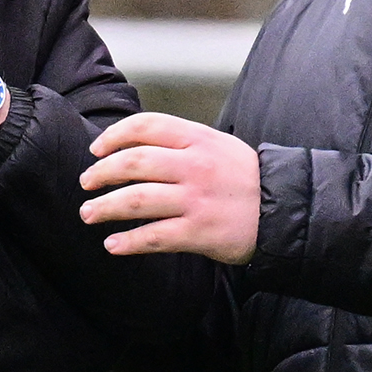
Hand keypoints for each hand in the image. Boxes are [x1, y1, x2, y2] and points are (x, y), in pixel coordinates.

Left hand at [79, 112, 260, 262]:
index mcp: (198, 139)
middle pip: (133, 163)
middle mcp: (195, 166)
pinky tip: (113, 244)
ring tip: (87, 214)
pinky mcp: (200, 232)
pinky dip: (128, 241)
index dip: (114, 136)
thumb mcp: (218, 146)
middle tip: (85, 184)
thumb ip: (181, 143)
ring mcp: (197, 199)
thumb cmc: (245, 178)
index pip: (146, 126)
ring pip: (137, 200)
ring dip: (105, 207)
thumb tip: (132, 147)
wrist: (286, 210)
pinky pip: (154, 236)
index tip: (96, 150)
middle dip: (100, 173)